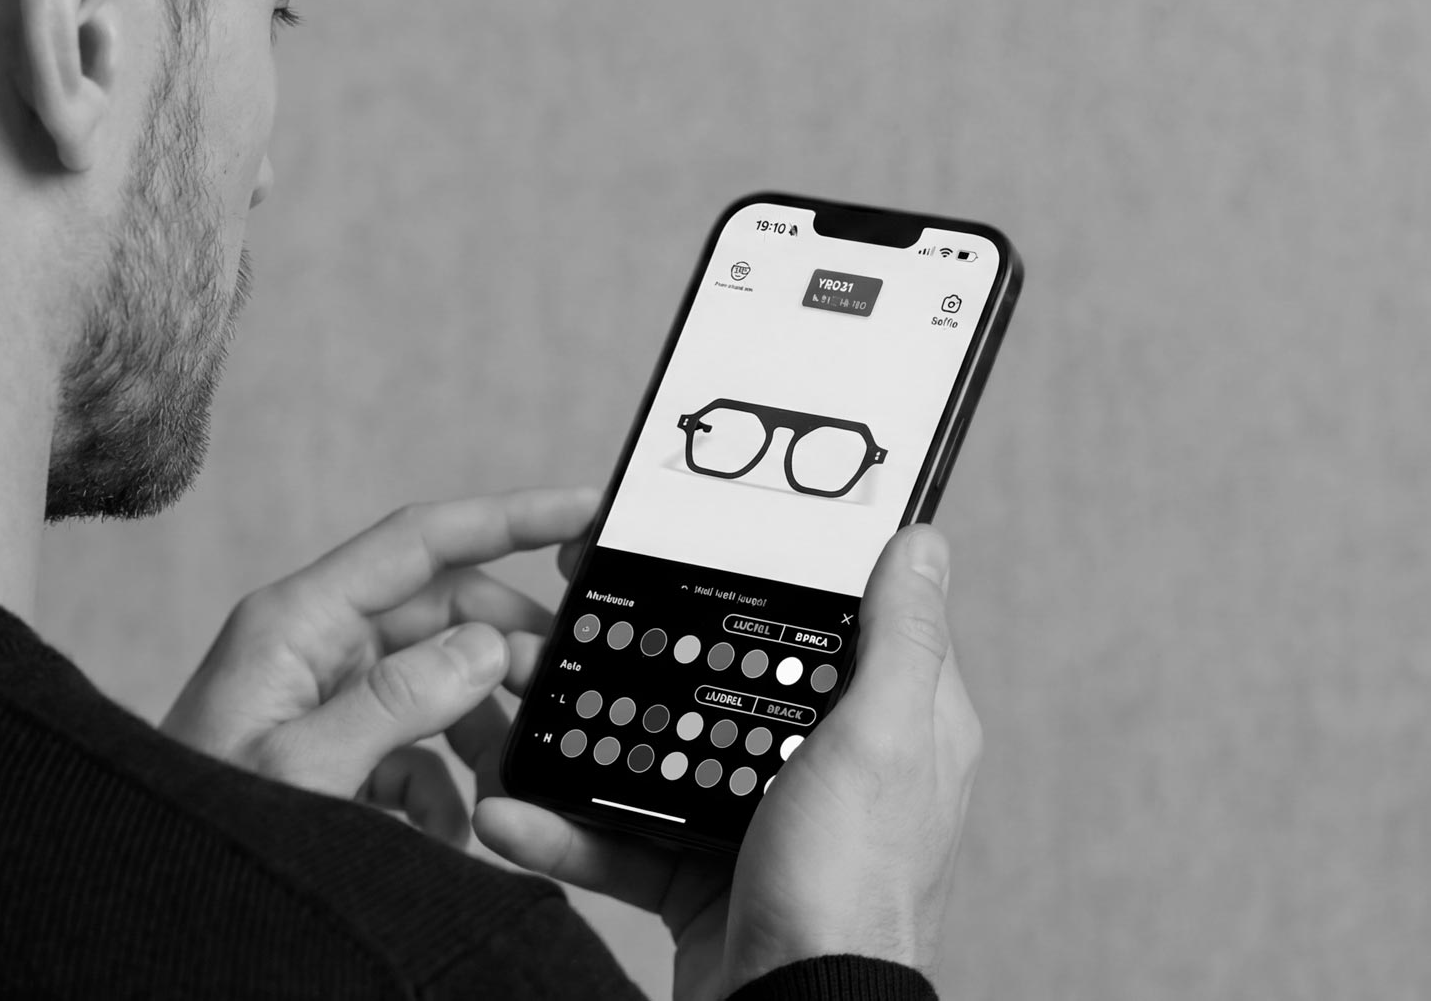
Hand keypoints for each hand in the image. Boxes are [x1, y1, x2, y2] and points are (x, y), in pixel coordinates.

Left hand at [161, 486, 599, 845]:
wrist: (150, 902)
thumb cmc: (203, 826)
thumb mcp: (302, 769)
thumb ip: (397, 703)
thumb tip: (484, 645)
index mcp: (298, 619)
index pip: (420, 539)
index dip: (507, 515)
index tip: (584, 510)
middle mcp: (313, 645)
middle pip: (442, 613)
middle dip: (505, 654)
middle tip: (564, 694)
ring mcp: (322, 699)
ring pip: (437, 687)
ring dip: (479, 738)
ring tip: (501, 792)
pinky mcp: (329, 752)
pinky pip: (411, 750)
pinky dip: (441, 790)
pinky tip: (444, 834)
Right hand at [473, 525, 979, 1000]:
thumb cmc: (852, 893)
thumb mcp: (879, 743)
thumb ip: (897, 641)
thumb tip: (921, 541)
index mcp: (893, 726)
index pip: (839, 620)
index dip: (772, 571)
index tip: (689, 536)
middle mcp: (830, 770)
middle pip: (725, 681)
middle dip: (642, 653)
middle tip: (570, 613)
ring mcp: (762, 825)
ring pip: (660, 756)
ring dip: (582, 738)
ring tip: (515, 701)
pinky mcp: (703, 877)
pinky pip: (622, 837)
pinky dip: (563, 828)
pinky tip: (509, 810)